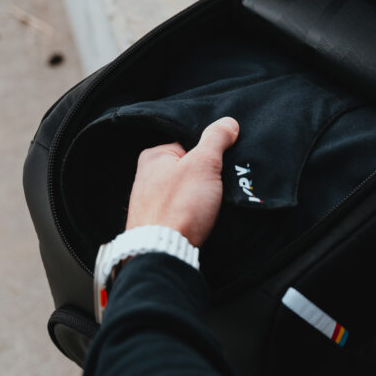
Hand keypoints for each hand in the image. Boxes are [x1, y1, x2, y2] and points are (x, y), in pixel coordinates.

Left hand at [125, 117, 239, 246]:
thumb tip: (227, 122)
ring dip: (201, 197)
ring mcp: (151, 202)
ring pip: (187, 191)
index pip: (190, 144)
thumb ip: (216, 139)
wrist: (162, 253)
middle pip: (189, 168)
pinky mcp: (158, 223)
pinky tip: (202, 219)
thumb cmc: (178, 206)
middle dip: (206, 176)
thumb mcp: (203, 163)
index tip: (221, 163)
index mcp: (153, 156)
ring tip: (211, 204)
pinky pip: (183, 210)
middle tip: (219, 185)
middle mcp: (147, 177)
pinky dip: (194, 213)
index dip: (210, 153)